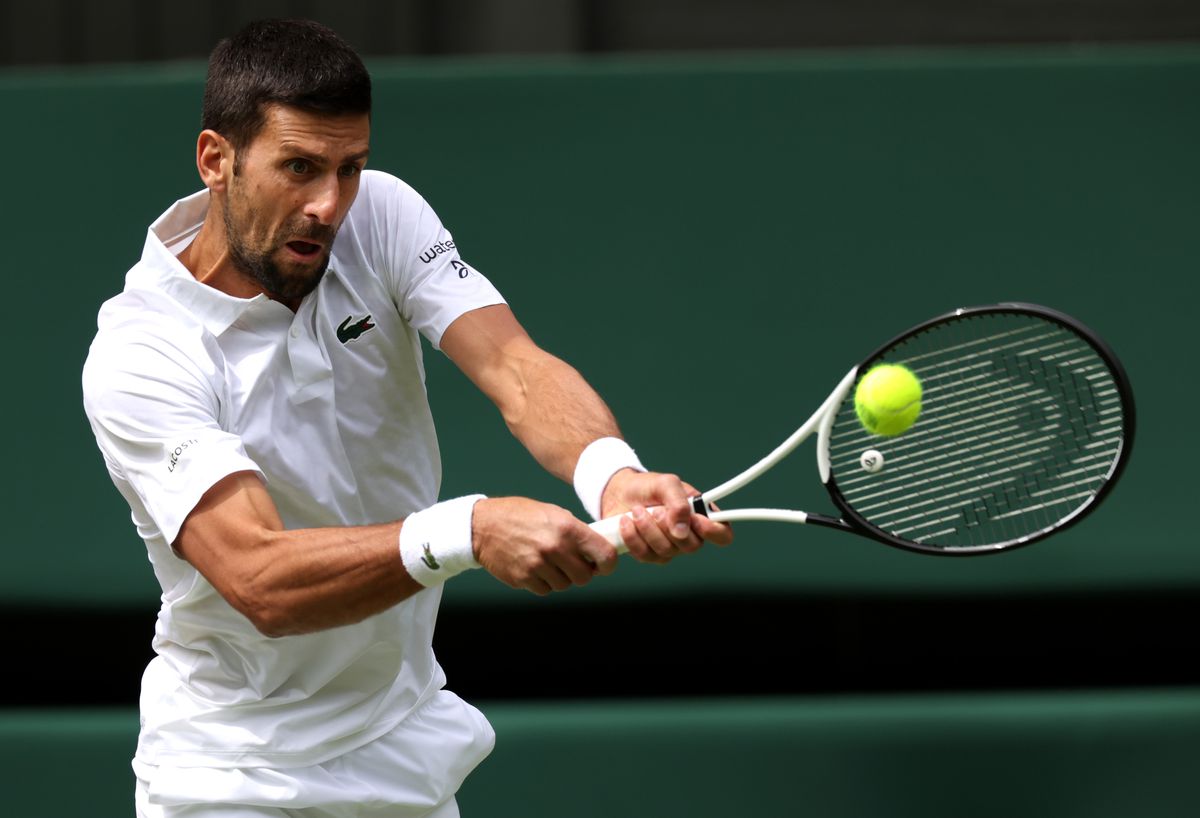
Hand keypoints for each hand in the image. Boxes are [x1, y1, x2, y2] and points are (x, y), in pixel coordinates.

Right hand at [472, 497, 618, 594]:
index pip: (604, 554)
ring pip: (564, 585)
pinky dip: (542, 582)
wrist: (483, 525)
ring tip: (548, 562)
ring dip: (560, 577)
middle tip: (571, 563)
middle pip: (585, 577)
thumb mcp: (553, 514)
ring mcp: (538, 565)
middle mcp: (555, 548)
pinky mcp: (523, 579)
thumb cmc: (521, 516)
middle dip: (581, 572)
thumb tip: (597, 552)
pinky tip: (534, 567)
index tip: (603, 566)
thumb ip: (576, 533)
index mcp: (567, 528)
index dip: (608, 564)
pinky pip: (545, 590)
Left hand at [600, 470, 733, 563]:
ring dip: (647, 529)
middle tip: (656, 510)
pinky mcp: (649, 554)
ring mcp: (670, 547)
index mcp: (701, 515)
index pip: (722, 534)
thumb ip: (678, 502)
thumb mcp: (666, 483)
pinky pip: (645, 555)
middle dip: (669, 527)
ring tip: (636, 510)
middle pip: (692, 547)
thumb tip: (682, 529)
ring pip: (666, 552)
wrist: (620, 493)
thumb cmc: (648, 487)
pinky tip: (627, 522)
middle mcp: (689, 535)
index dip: (714, 532)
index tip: (696, 520)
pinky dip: (633, 537)